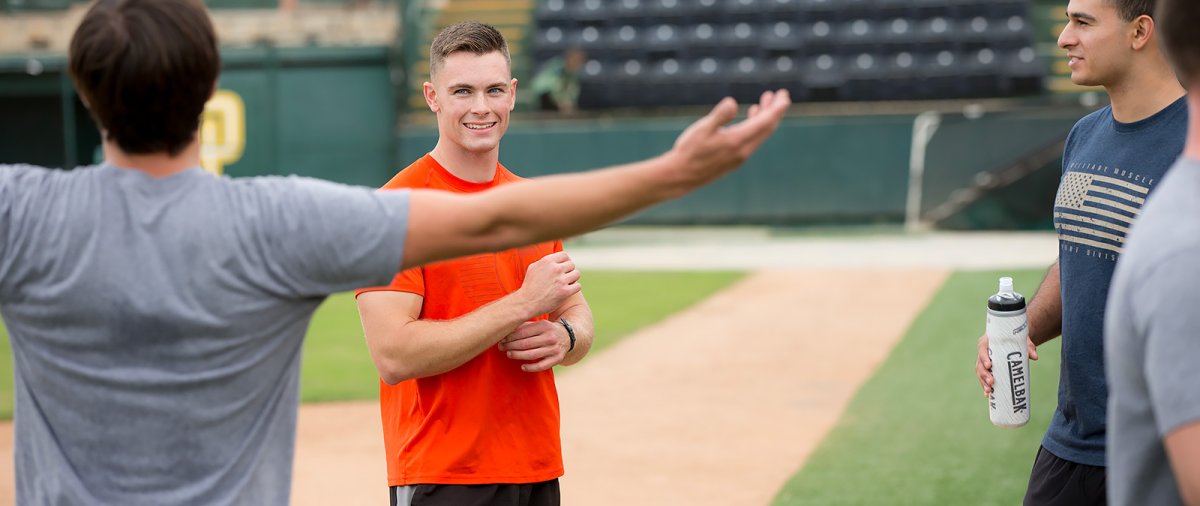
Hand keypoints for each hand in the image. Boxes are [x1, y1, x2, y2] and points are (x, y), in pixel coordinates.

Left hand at [498, 320, 568, 371]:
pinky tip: (522, 367)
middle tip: (502, 347)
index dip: (510, 337)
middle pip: (526, 344)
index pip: (523, 332)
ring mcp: (554, 349)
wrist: (567, 336)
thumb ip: (524, 326)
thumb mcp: (538, 324)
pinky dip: (531, 368)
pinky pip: (542, 366)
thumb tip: (505, 332)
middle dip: (511, 346)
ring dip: (518, 355)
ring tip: (509, 354)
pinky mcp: (557, 359)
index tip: (502, 339)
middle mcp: (550, 337)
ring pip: (532, 355)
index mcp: (544, 326)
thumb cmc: (546, 330)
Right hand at [516, 251, 580, 316]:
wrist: (526, 303)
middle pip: (572, 264)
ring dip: (573, 279)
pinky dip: (575, 288)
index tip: (564, 267)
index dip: (566, 261)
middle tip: (564, 277)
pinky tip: (569, 290)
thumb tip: (554, 258)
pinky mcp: (565, 292)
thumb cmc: (529, 286)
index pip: (564, 255)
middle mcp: (555, 269)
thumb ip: (545, 261)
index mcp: (547, 261)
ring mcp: (561, 280)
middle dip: (569, 270)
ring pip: (576, 274)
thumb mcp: (533, 268)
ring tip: (567, 283)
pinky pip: (578, 286)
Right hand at [665, 89, 790, 189]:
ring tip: (765, 101)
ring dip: (765, 117)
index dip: (777, 108)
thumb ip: (719, 116)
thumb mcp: (702, 129)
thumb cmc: (690, 150)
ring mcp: (740, 156)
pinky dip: (756, 127)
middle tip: (779, 95)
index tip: (784, 96)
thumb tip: (732, 102)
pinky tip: (750, 119)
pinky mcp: (734, 160)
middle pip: (767, 128)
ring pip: (760, 134)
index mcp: (738, 140)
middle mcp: (743, 150)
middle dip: (774, 110)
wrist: (681, 176)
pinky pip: (753, 140)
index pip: (765, 122)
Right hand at [976, 334, 1038, 396]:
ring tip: (989, 391)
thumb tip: (1035, 357)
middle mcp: (983, 351)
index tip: (989, 365)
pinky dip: (985, 385)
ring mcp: (984, 360)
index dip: (984, 357)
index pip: (982, 348)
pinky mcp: (987, 368)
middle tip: (992, 382)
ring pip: (980, 371)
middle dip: (984, 374)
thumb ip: (1028, 347)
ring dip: (983, 381)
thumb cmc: (1015, 339)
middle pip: (980, 363)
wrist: (1013, 340)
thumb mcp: (1022, 340)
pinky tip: (987, 394)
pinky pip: (983, 377)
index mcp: (988, 341)